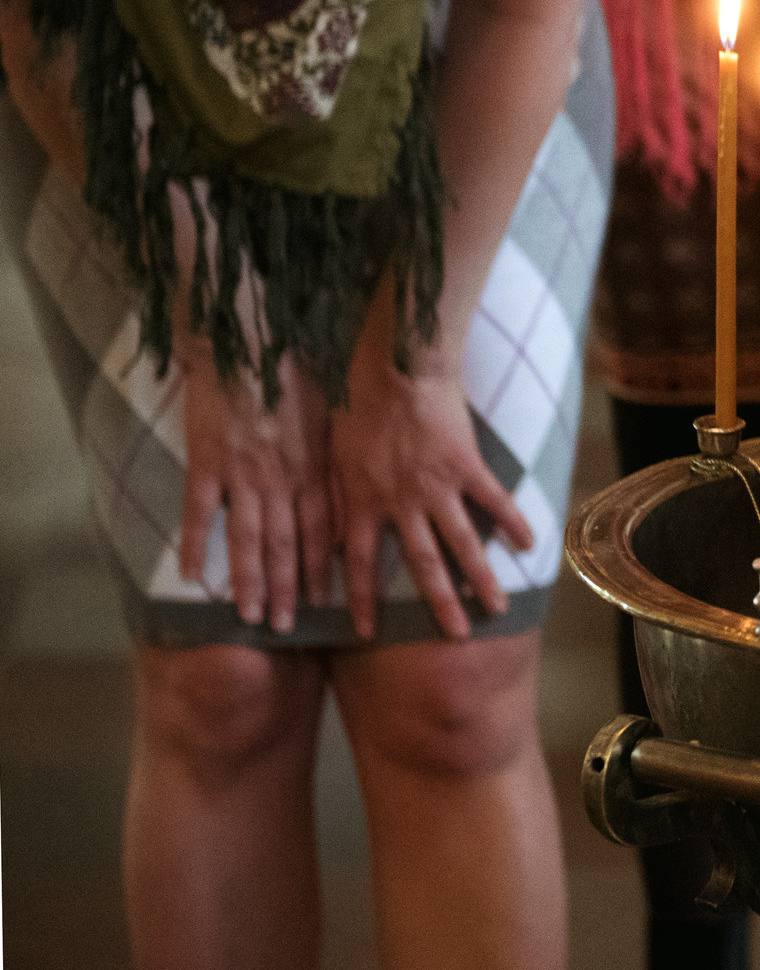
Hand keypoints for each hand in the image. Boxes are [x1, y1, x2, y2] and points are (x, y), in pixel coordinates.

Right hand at [176, 339, 332, 633]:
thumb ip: (337, 456)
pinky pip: (200, 514)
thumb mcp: (332, 415)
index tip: (330, 603)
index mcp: (316, 469)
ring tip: (250, 616)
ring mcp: (243, 476)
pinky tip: (191, 577)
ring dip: (250, 582)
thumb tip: (357, 486)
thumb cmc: (297, 372)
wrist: (252, 342)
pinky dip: (195, 546)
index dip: (326, 569)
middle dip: (290, 590)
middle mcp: (283, 480)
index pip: (325, 531)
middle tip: (288, 627)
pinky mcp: (207, 464)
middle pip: (288, 546)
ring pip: (248, 540)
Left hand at [332, 289, 534, 640]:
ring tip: (496, 609)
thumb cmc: (354, 403)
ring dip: (479, 580)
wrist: (394, 367)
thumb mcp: (330, 455)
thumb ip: (336, 497)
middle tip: (455, 638)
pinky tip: (530, 545)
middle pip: (422, 565)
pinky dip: (513, 523)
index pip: (358, 565)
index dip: (362, 601)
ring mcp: (437, 488)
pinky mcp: (467, 466)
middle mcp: (400, 505)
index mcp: (362, 503)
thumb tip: (325, 533)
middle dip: (438, 605)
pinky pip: (494, 500)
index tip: (366, 632)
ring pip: (461, 544)